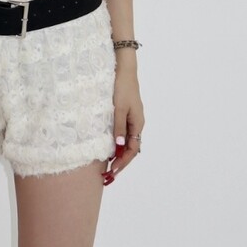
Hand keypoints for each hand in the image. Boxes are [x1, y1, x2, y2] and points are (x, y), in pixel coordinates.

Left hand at [103, 66, 143, 184]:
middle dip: (121, 163)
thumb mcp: (118, 108)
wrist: (124, 70)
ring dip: (119, 156)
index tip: (112, 171)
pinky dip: (118, 145)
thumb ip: (118, 127)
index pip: (132, 150)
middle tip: (109, 176)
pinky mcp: (126, 115)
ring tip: (109, 167)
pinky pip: (124, 135)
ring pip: (127, 143)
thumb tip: (118, 147)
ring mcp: (132, 120)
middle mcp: (137, 124)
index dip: (123, 162)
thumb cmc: (121, 87)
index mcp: (137, 124)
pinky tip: (109, 149)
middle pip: (131, 149)